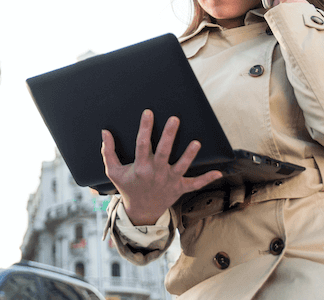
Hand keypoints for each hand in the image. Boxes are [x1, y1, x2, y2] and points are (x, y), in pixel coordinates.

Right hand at [100, 110, 221, 224]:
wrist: (141, 212)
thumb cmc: (128, 187)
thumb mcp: (113, 172)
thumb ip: (108, 152)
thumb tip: (104, 132)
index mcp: (140, 167)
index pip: (142, 144)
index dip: (145, 128)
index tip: (148, 112)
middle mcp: (156, 173)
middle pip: (164, 152)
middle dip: (169, 135)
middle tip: (175, 119)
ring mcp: (169, 181)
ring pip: (181, 166)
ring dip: (189, 155)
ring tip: (196, 142)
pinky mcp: (180, 188)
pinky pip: (195, 184)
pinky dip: (206, 179)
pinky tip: (218, 172)